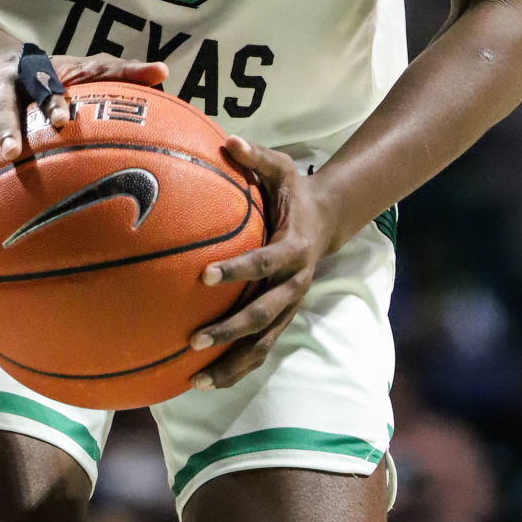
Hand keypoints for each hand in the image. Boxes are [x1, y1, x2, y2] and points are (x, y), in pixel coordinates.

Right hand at [0, 52, 168, 210]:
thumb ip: (123, 71)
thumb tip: (164, 71)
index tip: (63, 120)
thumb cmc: (57, 75)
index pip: (44, 83)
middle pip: (1, 107)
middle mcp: (1, 89)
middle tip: (12, 154)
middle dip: (5, 129)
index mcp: (33, 72)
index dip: (52, 100)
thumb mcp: (87, 66)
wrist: (3, 64)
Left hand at [184, 136, 335, 390]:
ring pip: (262, 343)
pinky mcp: (282, 318)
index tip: (203, 275)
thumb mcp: (281, 168)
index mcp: (293, 249)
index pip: (263, 263)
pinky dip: (236, 367)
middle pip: (262, 315)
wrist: (328, 220)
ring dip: (231, 363)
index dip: (236, 270)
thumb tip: (227, 139)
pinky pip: (260, 348)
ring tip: (193, 381)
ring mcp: (290, 306)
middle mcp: (294, 284)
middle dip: (230, 330)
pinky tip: (203, 382)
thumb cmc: (294, 190)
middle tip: (192, 340)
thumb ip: (255, 157)